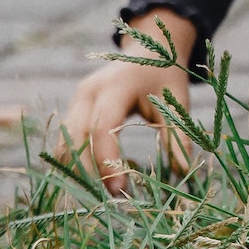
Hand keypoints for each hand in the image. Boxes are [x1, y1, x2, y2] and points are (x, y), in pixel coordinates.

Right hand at [58, 10, 197, 194]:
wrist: (149, 48)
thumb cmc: (166, 76)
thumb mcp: (176, 102)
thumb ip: (177, 136)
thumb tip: (182, 172)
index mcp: (116, 86)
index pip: (102, 129)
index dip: (106, 161)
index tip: (119, 190)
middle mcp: (89, 91)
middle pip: (76, 138)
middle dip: (87, 172)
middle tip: (107, 200)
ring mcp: (77, 98)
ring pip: (65, 142)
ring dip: (78, 169)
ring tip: (101, 191)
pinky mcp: (74, 107)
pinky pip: (67, 139)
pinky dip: (76, 160)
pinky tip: (96, 176)